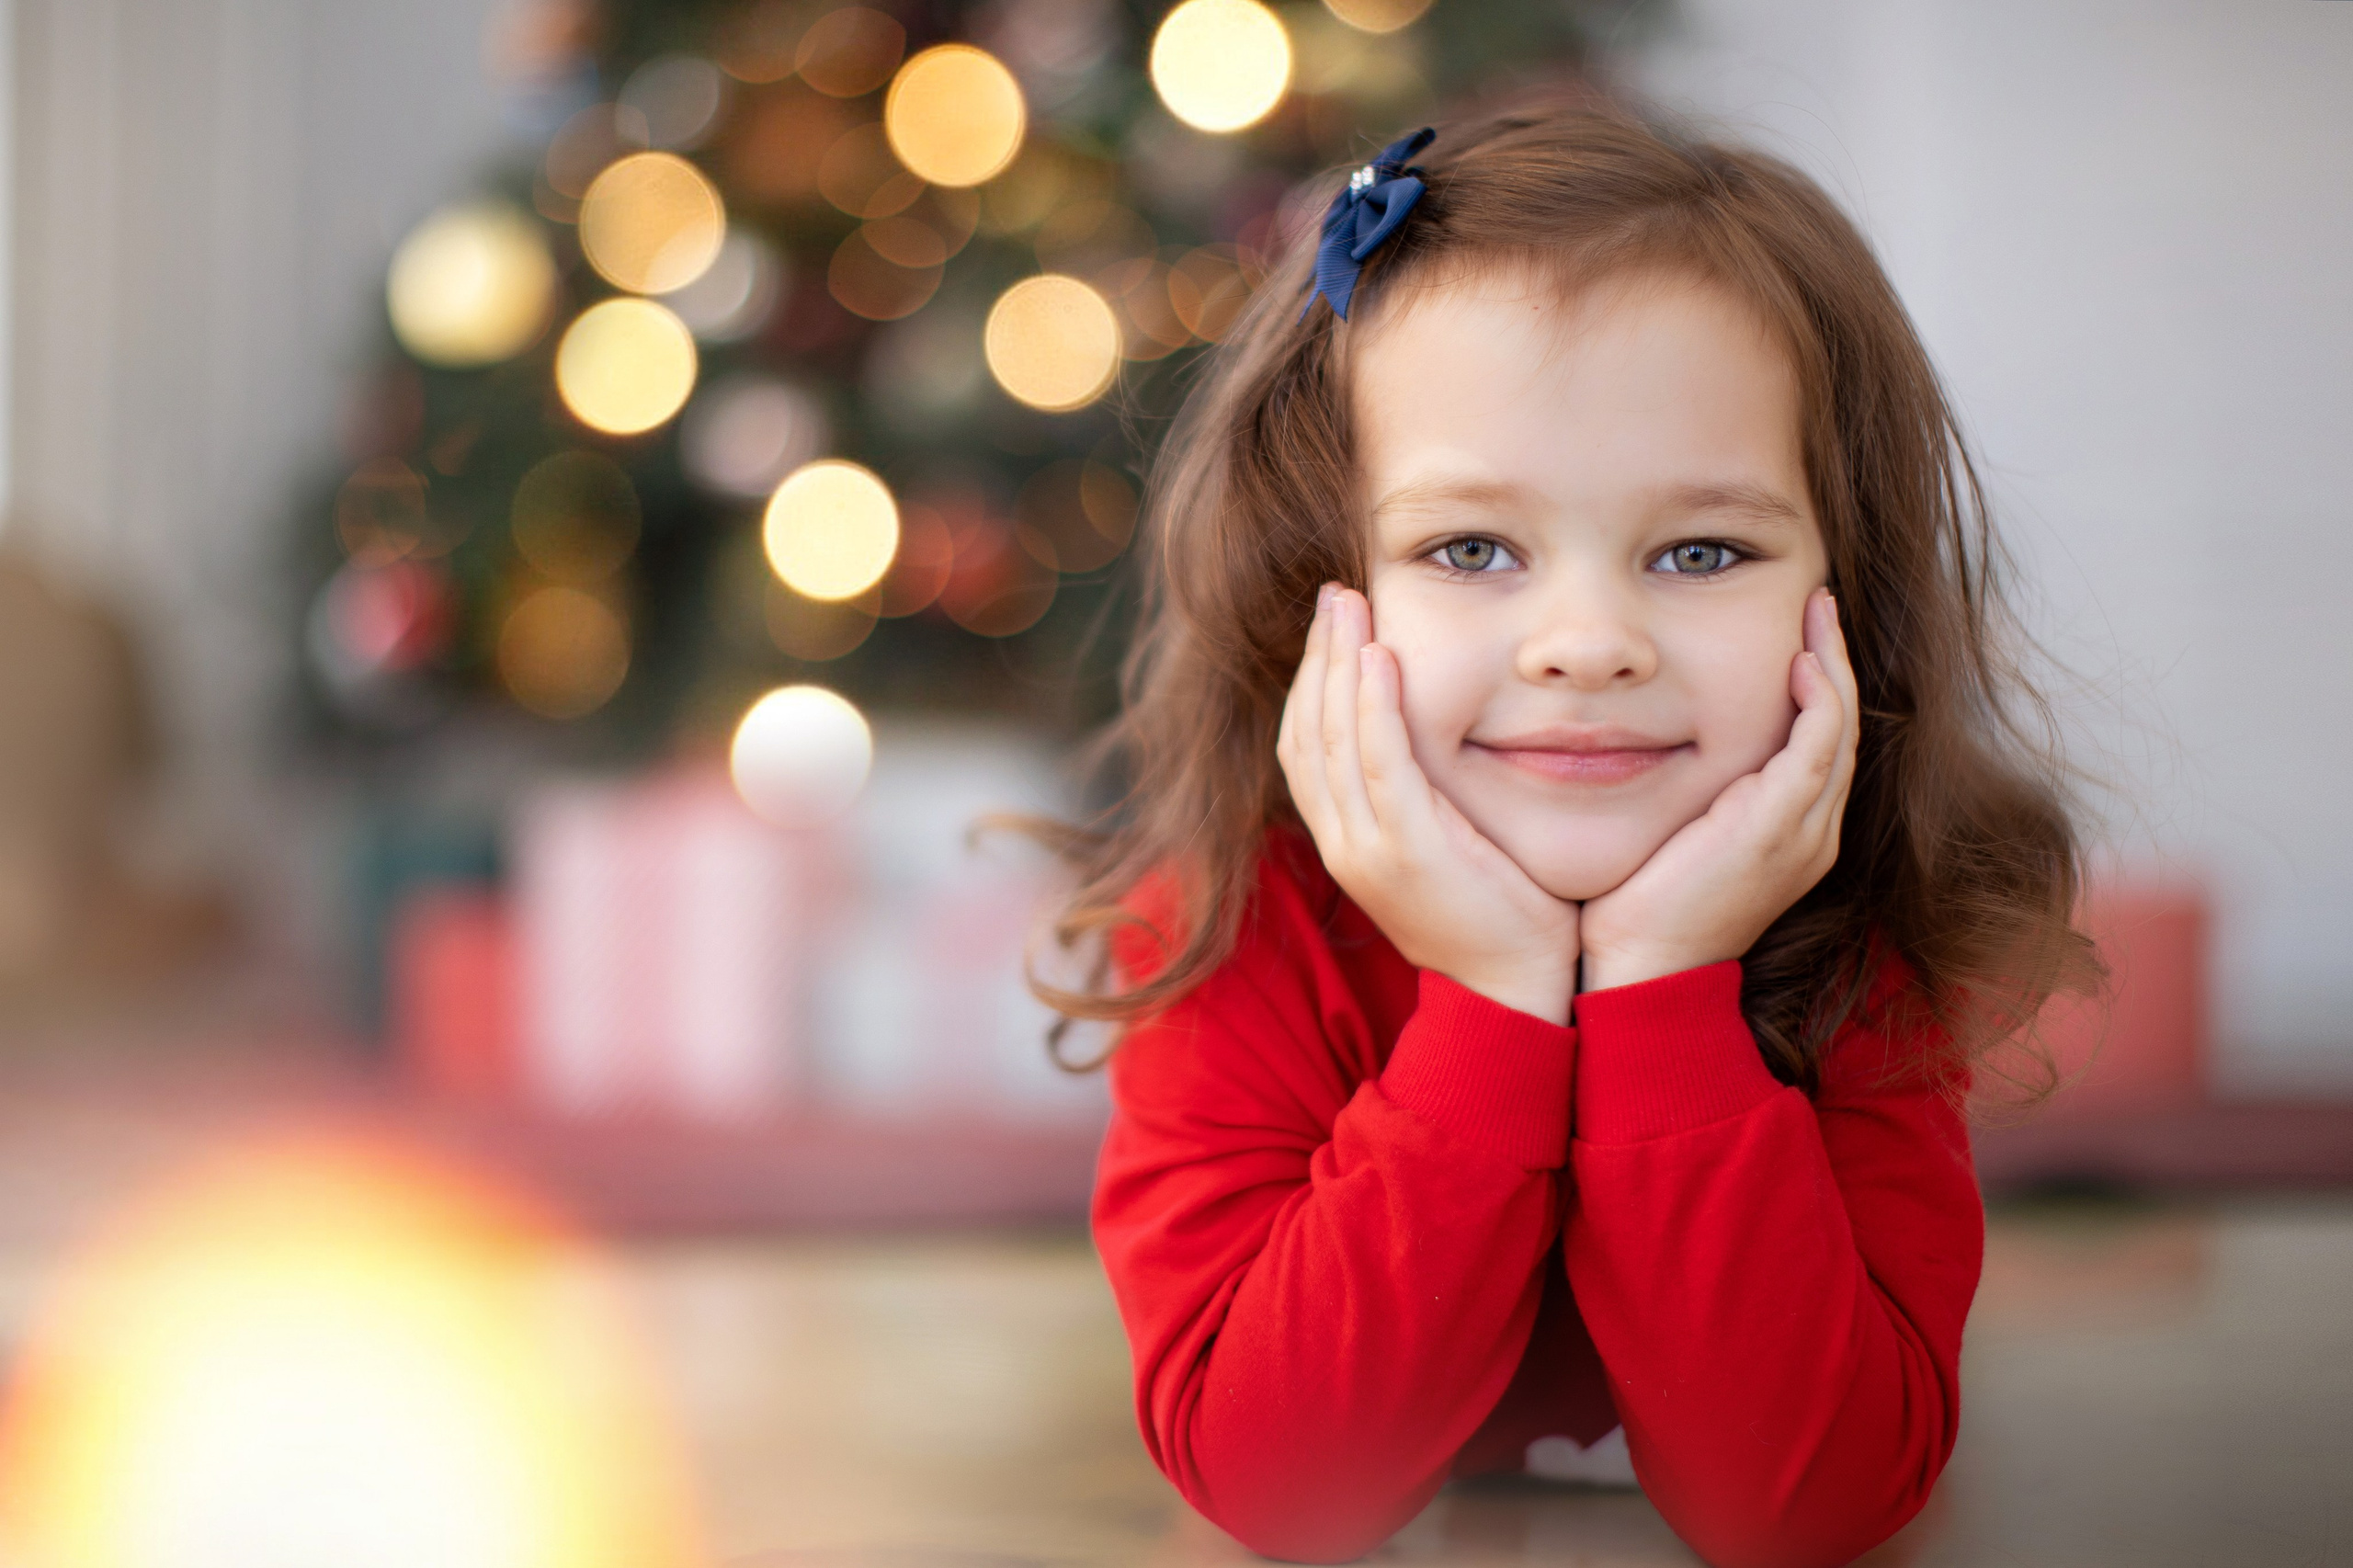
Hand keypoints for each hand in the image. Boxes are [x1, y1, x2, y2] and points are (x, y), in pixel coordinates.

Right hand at [1277, 584, 1580, 1024]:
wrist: (1517, 992)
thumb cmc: (1499, 916)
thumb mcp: (1446, 848)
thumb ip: (1425, 797)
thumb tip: (1435, 740)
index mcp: (1346, 843)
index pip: (1305, 746)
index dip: (1312, 680)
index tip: (1333, 625)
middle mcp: (1342, 844)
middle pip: (1307, 731)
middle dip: (1318, 656)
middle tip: (1336, 593)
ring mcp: (1368, 850)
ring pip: (1333, 738)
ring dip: (1338, 663)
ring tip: (1350, 604)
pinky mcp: (1408, 850)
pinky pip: (1379, 763)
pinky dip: (1373, 705)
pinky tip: (1382, 657)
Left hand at [1578, 588, 1859, 993]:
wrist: (1644, 971)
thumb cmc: (1639, 912)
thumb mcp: (1672, 840)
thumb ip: (1687, 796)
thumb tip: (1651, 746)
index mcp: (1788, 835)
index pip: (1818, 744)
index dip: (1816, 687)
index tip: (1798, 637)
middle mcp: (1811, 833)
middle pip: (1842, 727)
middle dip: (1834, 660)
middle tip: (1819, 605)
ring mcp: (1804, 831)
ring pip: (1841, 728)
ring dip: (1833, 663)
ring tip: (1818, 612)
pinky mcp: (1781, 827)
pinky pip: (1820, 746)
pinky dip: (1818, 699)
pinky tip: (1801, 662)